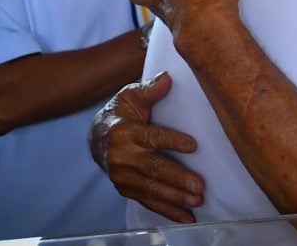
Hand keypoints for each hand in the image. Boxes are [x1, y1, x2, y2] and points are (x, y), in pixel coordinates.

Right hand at [90, 73, 203, 222]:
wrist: (97, 136)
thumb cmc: (122, 112)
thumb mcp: (132, 96)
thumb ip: (150, 89)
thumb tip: (168, 78)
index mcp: (126, 132)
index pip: (152, 137)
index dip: (172, 141)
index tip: (193, 145)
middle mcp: (123, 157)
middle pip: (153, 168)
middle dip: (177, 179)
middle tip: (199, 186)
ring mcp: (123, 176)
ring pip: (151, 189)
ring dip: (175, 198)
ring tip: (197, 201)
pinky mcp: (127, 189)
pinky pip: (148, 201)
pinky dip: (168, 211)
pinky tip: (187, 217)